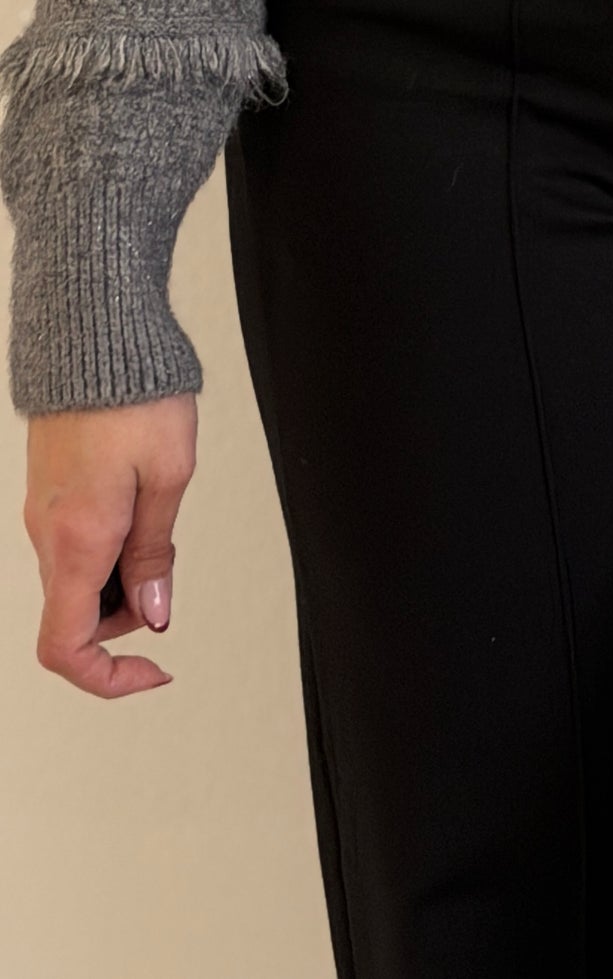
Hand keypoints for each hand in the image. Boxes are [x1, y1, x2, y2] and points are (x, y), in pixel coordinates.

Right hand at [23, 394, 196, 697]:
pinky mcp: (49, 491)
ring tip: (160, 532)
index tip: (153, 670)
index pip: (66, 648)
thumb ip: (157, 551)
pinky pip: (72, 546)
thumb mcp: (168, 477)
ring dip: (118, 582)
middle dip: (126, 620)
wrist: (95, 335)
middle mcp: (47, 533)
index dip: (109, 677)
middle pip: (74, 617)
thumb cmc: (134, 394)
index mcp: (76, 540)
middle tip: (169, 581)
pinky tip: (139, 511)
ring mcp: (43, 513)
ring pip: (74, 581)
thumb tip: (154, 610)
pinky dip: (107, 551)